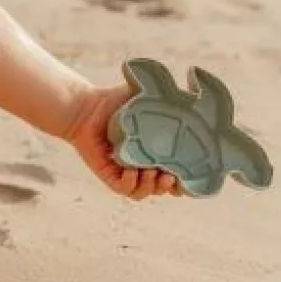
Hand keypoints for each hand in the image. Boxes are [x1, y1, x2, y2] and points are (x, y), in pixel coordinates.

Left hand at [65, 86, 181, 199]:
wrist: (87, 106)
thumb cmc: (116, 100)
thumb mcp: (148, 95)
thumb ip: (170, 95)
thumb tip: (194, 89)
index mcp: (155, 152)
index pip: (176, 173)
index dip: (184, 180)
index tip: (188, 174)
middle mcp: (142, 165)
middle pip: (162, 188)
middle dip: (168, 187)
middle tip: (170, 176)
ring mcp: (125, 171)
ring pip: (143, 192)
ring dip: (151, 187)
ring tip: (152, 173)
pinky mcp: (108, 174)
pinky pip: (123, 189)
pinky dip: (130, 184)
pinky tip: (133, 171)